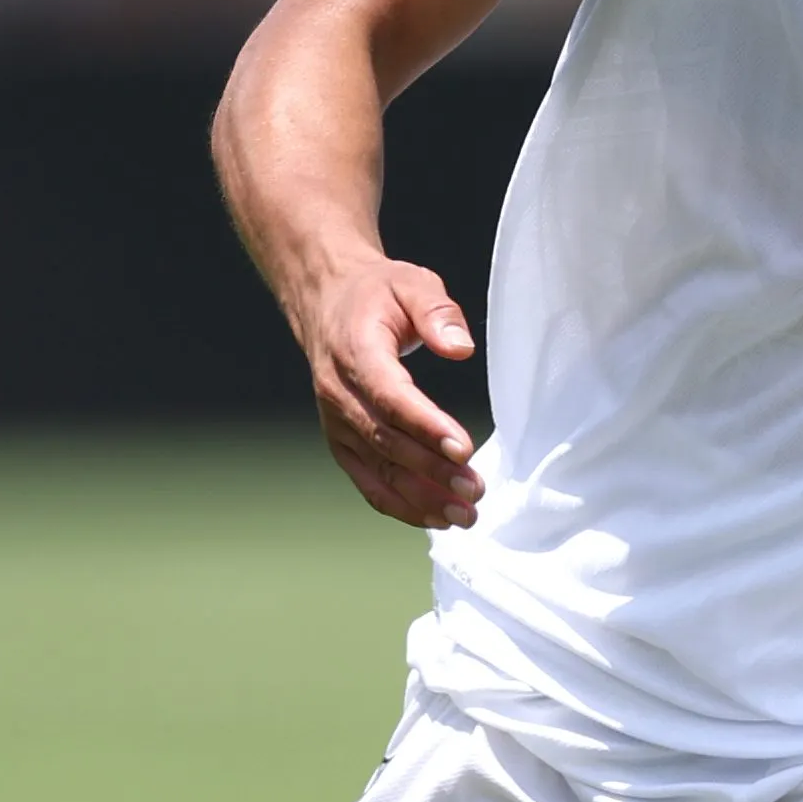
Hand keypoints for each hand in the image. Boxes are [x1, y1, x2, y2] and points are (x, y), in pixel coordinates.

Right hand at [299, 254, 484, 528]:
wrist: (327, 302)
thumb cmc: (377, 294)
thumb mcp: (411, 282)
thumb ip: (437, 311)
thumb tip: (460, 348)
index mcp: (355, 352)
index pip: (390, 396)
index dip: (426, 426)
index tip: (464, 449)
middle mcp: (338, 394)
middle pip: (386, 441)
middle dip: (433, 471)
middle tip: (475, 490)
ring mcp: (337, 423)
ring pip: (378, 470)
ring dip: (422, 498)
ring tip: (465, 516)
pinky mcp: (343, 442)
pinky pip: (369, 482)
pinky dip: (401, 505)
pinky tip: (436, 519)